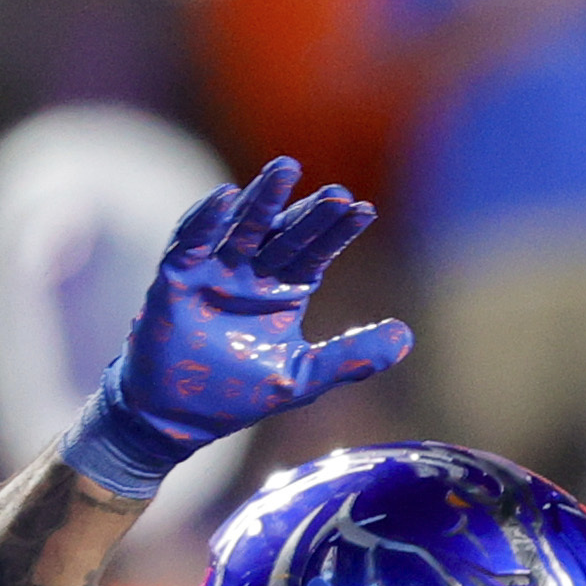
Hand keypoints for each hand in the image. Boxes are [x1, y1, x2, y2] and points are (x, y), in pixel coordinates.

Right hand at [65, 159, 411, 492]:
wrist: (180, 415)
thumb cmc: (239, 394)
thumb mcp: (303, 376)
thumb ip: (351, 356)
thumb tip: (407, 335)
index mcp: (285, 291)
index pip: (316, 252)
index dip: (338, 232)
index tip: (366, 210)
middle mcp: (253, 274)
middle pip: (285, 233)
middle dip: (309, 211)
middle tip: (337, 190)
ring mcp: (214, 272)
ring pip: (242, 227)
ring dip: (262, 199)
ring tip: (286, 169)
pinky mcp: (177, 277)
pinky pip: (191, 241)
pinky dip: (206, 220)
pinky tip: (224, 196)